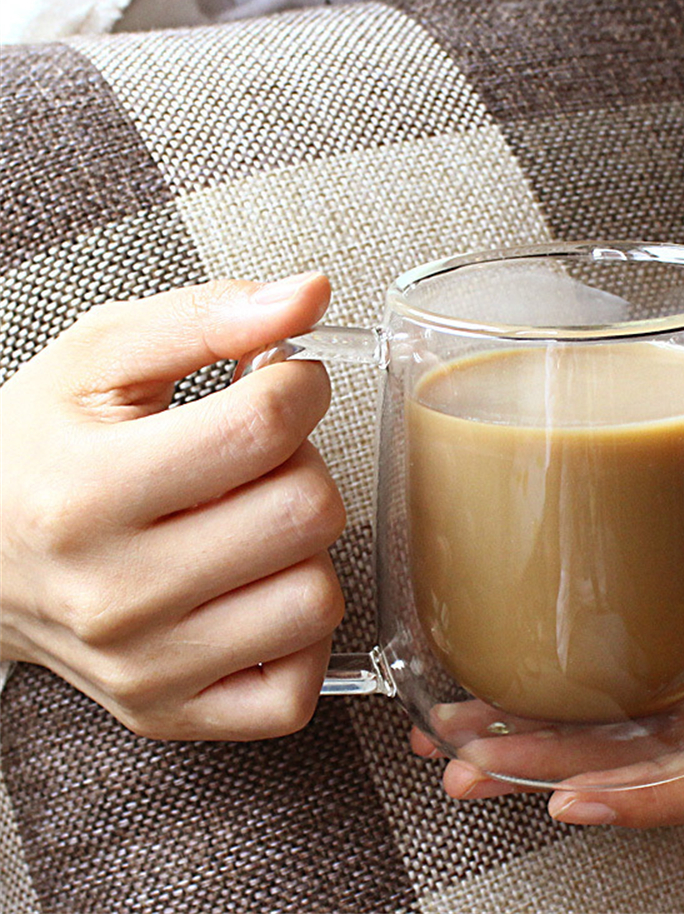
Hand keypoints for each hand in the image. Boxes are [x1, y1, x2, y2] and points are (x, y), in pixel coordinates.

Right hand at [1, 274, 345, 740]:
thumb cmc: (44, 448)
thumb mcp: (100, 357)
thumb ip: (208, 316)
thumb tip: (311, 293)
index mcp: (84, 491)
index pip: (265, 427)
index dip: (300, 385)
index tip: (283, 381)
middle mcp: (112, 595)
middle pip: (305, 513)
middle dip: (301, 466)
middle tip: (258, 458)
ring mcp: (144, 668)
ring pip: (315, 598)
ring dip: (303, 549)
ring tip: (250, 523)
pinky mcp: (169, 714)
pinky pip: (295, 692)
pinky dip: (295, 633)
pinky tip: (255, 591)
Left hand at [411, 389, 683, 825]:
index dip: (659, 800)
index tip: (576, 798)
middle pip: (659, 766)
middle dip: (563, 774)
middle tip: (473, 767)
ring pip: (626, 736)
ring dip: (540, 746)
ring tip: (456, 741)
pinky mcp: (679, 647)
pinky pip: (617, 689)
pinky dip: (555, 701)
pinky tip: (492, 696)